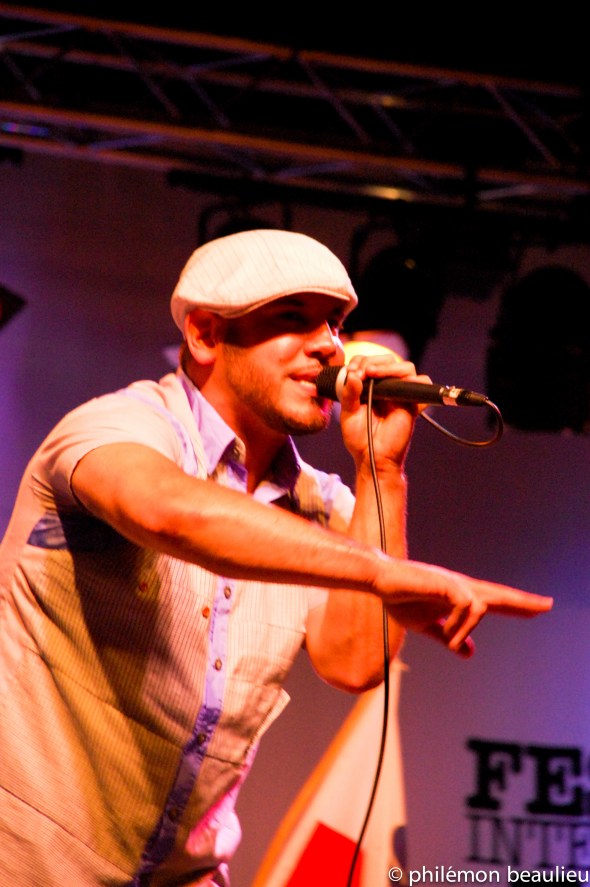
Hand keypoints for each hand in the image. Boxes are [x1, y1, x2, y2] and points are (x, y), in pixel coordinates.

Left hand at [337, 353, 428, 470]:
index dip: (361, 362)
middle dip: (374, 361)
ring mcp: (401, 395)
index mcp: (371, 387)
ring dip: (389, 367)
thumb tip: (353, 375)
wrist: (373, 459)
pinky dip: (415, 382)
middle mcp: (388, 388)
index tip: (351, 372)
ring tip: (372, 373)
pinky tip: (395, 388)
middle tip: (362, 372)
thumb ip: (349, 394)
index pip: (370, 362)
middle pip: (389, 360)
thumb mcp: (348, 414)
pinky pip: (423, 386)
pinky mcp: (413, 404)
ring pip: (406, 368)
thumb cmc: (360, 439)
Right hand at [377, 557, 552, 656]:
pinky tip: (448, 632)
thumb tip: (471, 652)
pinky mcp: (445, 584)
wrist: (380, 582)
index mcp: (459, 596)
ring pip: (481, 605)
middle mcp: (462, 587)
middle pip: (499, 594)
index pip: (495, 600)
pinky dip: (459, 624)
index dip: (517, 605)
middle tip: (548, 606)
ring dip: (467, 629)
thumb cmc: (401, 599)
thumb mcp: (428, 626)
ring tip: (453, 641)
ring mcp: (454, 584)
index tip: (539, 609)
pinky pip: (465, 606)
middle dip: (523, 602)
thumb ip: (449, 638)